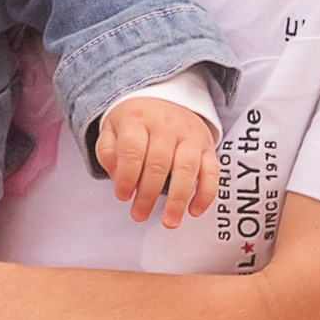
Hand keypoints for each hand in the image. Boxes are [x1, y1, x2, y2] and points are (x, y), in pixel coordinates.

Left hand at [94, 95, 219, 229]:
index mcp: (138, 120)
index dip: (126, 176)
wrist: (165, 96)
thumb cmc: (136, 121)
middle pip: (158, 163)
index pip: (132, 150)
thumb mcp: (112, 128)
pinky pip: (211, 172)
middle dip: (148, 194)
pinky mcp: (207, 145)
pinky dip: (205, 194)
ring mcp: (189, 135)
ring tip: (168, 222)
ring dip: (178, 199)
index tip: (122, 196)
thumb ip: (108, 152)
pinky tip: (194, 211)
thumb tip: (118, 177)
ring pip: (186, 168)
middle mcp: (166, 125)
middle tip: (138, 215)